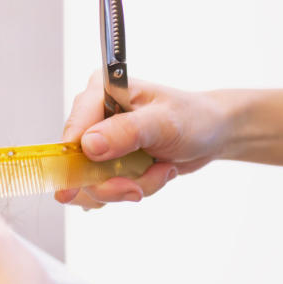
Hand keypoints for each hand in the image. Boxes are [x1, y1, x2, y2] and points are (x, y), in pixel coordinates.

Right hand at [55, 71, 231, 208]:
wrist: (212, 132)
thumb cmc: (192, 118)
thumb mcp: (163, 122)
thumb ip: (125, 131)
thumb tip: (88, 145)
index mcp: (99, 93)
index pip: (74, 129)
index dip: (70, 160)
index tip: (70, 190)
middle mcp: (93, 115)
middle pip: (78, 161)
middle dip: (111, 182)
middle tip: (138, 187)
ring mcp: (99, 140)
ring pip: (92, 180)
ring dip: (128, 186)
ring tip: (159, 171)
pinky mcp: (108, 159)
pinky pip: (106, 186)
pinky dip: (132, 188)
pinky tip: (155, 172)